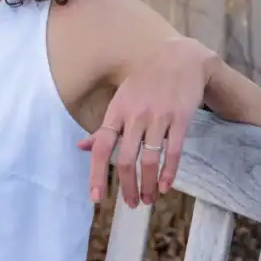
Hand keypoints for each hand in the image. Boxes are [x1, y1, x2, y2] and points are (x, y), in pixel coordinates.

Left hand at [78, 38, 215, 207]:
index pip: (101, 148)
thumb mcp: (120, 100)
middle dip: (127, 187)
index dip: (96, 174)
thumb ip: (103, 127)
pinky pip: (173, 152)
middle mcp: (135, 116)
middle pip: (125, 159)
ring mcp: (158, 117)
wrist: (179, 57)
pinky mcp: (180, 118)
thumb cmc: (145, 82)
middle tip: (132, 204)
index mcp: (116, 112)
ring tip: (149, 199)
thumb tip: (80, 147)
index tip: (96, 198)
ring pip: (149, 160)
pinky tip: (166, 186)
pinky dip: (169, 173)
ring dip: (148, 185)